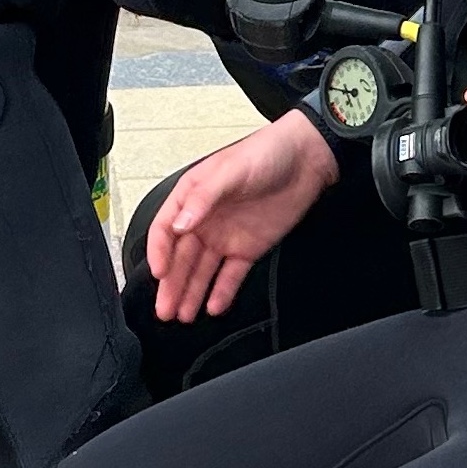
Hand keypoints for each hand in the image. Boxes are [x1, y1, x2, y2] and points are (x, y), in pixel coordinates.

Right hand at [145, 109, 338, 322]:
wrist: (308, 160)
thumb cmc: (267, 153)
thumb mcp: (230, 170)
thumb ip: (203, 198)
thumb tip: (180, 224)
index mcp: (192, 197)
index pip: (166, 230)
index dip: (159, 252)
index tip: (159, 272)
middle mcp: (204, 220)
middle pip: (181, 258)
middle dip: (171, 284)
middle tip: (164, 309)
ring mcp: (226, 236)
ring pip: (202, 271)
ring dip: (191, 293)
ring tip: (182, 315)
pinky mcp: (248, 249)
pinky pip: (231, 275)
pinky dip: (222, 292)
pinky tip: (213, 307)